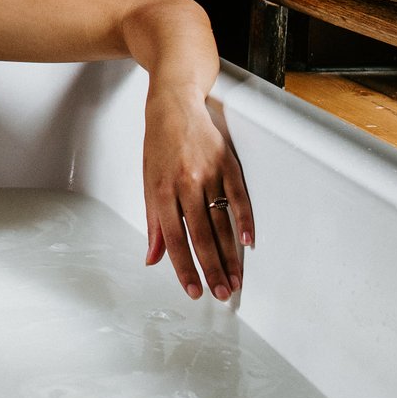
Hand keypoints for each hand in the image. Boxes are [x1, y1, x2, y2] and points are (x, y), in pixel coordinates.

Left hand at [141, 88, 255, 301]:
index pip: (175, 239)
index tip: (194, 291)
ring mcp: (209, 173)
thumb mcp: (148, 182)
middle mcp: (186, 184)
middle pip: (202, 236)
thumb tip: (153, 259)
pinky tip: (248, 243)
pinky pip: (239, 198)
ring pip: (222, 223)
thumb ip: (154, 224)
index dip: (184, 268)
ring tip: (235, 279)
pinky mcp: (227, 163)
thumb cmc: (158, 145)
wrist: (174, 104)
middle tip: (222, 294)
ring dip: (230, 255)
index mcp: (161, 191)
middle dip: (212, 269)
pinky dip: (245, 221)